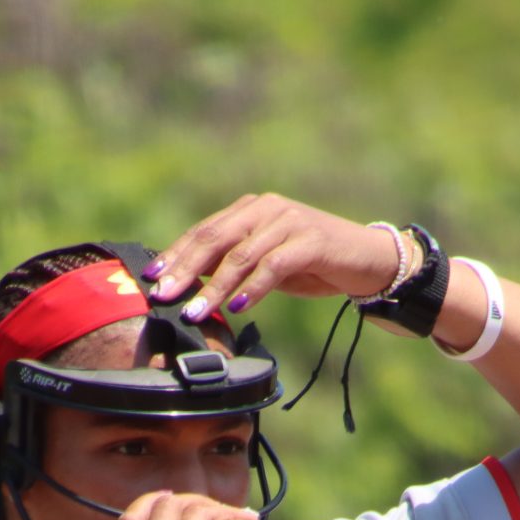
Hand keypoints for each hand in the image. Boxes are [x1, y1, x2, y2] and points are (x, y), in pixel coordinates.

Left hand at [149, 194, 407, 320]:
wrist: (369, 260)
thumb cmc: (313, 266)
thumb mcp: (266, 264)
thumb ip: (233, 265)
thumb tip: (189, 286)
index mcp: (252, 209)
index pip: (204, 230)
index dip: (176, 254)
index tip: (150, 277)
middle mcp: (267, 208)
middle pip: (215, 238)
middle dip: (185, 269)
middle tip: (162, 294)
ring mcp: (289, 221)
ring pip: (241, 255)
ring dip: (213, 287)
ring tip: (194, 311)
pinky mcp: (311, 240)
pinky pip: (273, 265)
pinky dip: (252, 288)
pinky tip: (236, 306)